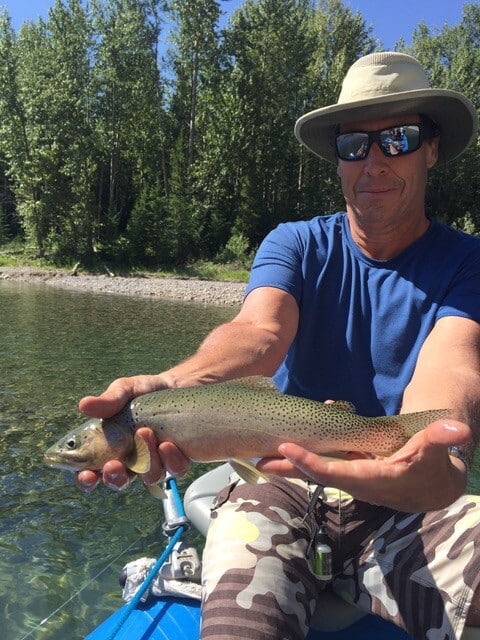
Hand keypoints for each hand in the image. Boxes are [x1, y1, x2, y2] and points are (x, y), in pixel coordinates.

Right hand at [75, 374, 189, 491]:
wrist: (178, 384)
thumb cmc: (146, 391)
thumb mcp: (125, 390)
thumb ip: (108, 400)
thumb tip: (84, 405)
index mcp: (111, 446)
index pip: (92, 471)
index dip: (87, 479)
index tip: (87, 475)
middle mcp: (132, 459)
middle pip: (119, 481)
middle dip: (114, 478)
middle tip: (113, 464)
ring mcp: (156, 461)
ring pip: (149, 477)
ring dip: (146, 460)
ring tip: (145, 432)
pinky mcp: (178, 458)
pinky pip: (175, 470)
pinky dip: (171, 459)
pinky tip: (168, 444)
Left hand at [257, 420, 470, 511]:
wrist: (433, 484)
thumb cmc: (432, 464)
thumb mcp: (435, 450)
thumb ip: (440, 439)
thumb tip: (457, 429)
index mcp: (375, 479)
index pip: (338, 474)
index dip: (312, 465)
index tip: (288, 451)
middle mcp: (357, 482)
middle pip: (317, 476)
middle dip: (289, 468)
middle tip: (260, 459)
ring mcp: (351, 476)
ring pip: (316, 470)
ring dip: (291, 463)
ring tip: (263, 452)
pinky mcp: (349, 470)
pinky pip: (323, 461)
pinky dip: (307, 452)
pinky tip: (292, 437)